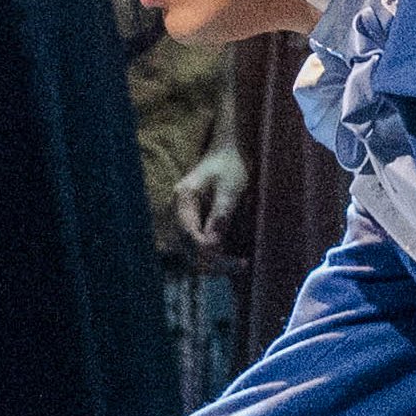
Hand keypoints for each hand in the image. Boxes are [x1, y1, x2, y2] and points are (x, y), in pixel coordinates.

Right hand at [171, 141, 247, 259]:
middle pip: (187, 245)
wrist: (228, 150)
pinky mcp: (192, 219)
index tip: (230, 260)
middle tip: (238, 266)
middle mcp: (177, 209)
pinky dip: (211, 252)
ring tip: (237, 264)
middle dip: (210, 261)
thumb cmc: (230, 164)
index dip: (208, 252)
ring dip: (210, 260)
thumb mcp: (230, 189)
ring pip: (190, 248)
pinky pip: (196, 242)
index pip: (189, 234)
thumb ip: (220, 215)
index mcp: (183, 199)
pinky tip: (229, 258)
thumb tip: (213, 244)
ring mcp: (183, 215)